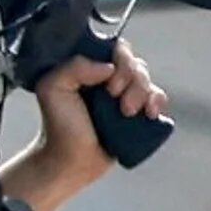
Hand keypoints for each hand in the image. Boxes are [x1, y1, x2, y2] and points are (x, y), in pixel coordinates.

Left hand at [3, 38, 165, 210]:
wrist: (71, 162)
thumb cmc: (59, 126)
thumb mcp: (52, 88)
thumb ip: (74, 66)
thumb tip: (109, 67)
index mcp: (89, 66)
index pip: (115, 48)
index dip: (120, 62)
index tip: (110, 85)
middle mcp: (108, 77)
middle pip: (135, 63)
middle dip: (132, 81)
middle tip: (117, 101)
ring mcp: (124, 95)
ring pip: (147, 80)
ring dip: (143, 93)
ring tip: (128, 113)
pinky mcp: (137, 113)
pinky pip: (157, 97)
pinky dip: (158, 101)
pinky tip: (150, 113)